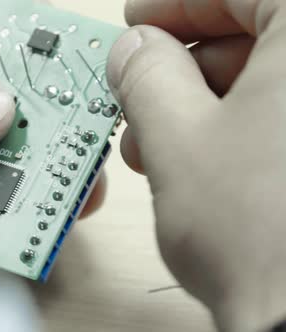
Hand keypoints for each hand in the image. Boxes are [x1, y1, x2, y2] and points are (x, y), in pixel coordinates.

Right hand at [108, 0, 285, 330]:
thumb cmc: (265, 239)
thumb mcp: (176, 139)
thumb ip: (145, 76)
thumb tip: (135, 52)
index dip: (171, 4)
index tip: (138, 22)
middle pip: (256, 31)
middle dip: (184, 65)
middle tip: (139, 91)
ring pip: (274, 79)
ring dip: (206, 104)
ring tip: (158, 142)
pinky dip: (246, 129)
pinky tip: (205, 160)